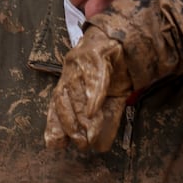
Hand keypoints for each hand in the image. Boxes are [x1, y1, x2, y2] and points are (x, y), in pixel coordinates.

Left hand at [45, 26, 131, 151]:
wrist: (128, 36)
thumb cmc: (117, 68)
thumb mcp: (110, 95)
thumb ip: (103, 117)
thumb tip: (99, 146)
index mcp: (70, 80)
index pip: (58, 104)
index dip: (55, 124)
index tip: (55, 144)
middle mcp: (71, 70)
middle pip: (63, 98)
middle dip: (69, 123)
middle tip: (79, 143)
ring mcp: (82, 60)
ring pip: (75, 89)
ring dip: (80, 114)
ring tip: (87, 134)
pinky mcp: (97, 52)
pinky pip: (94, 74)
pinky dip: (93, 94)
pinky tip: (93, 111)